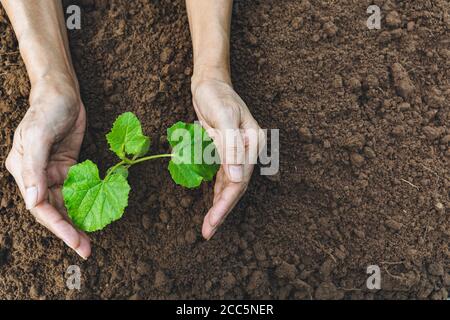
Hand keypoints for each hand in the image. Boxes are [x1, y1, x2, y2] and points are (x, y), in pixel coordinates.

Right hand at [5, 76, 90, 258]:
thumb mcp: (38, 135)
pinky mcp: (67, 167)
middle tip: (86, 250)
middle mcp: (36, 176)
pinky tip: (92, 216)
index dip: (57, 226)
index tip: (75, 241)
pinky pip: (75, 191)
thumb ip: (34, 168)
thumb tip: (33, 202)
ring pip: (64, 204)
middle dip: (68, 231)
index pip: (40, 207)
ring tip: (90, 241)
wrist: (62, 93)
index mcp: (24, 171)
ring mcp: (52, 173)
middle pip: (52, 211)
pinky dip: (82, 205)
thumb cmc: (47, 110)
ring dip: (76, 222)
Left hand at [192, 77, 264, 239]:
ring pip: (229, 185)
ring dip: (219, 205)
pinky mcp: (226, 152)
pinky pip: (223, 177)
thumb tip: (237, 179)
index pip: (240, 180)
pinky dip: (217, 192)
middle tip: (208, 232)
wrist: (210, 83)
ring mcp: (238, 152)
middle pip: (236, 187)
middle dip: (222, 210)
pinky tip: (213, 206)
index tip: (213, 221)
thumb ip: (230, 147)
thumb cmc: (216, 96)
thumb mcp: (222, 117)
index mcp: (253, 143)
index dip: (226, 203)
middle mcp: (248, 150)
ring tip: (208, 226)